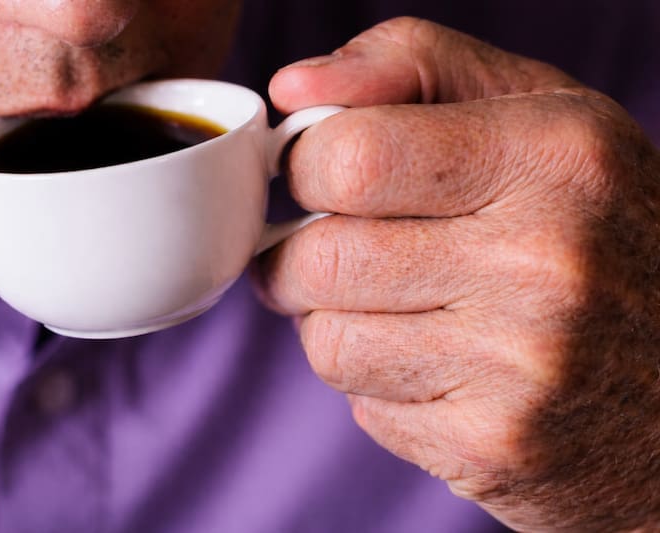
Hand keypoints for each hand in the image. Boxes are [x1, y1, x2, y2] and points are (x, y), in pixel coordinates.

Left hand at [255, 17, 659, 531]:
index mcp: (553, 158)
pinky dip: (377, 384)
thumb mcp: (534, 112)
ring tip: (397, 311)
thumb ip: (412, 66)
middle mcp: (545, 262)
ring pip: (327, 340)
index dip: (307, 168)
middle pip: (321, 258)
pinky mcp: (493, 446)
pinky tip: (437, 367)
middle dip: (300, 256)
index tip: (316, 180)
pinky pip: (363, 407)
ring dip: (337, 323)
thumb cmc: (593, 229)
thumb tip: (293, 85)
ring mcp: (521, 366)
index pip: (350, 157)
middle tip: (331, 252)